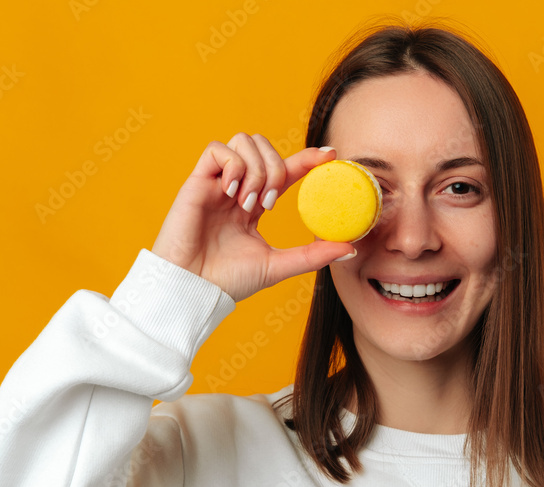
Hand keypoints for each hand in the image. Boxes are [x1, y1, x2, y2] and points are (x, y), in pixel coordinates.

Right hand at [151, 134, 353, 301]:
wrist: (193, 288)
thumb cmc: (228, 281)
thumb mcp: (278, 266)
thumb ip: (313, 255)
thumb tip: (350, 248)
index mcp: (254, 205)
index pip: (284, 171)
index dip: (307, 158)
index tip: (331, 155)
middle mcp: (236, 189)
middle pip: (264, 148)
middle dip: (276, 168)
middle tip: (269, 203)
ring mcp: (216, 183)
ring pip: (244, 142)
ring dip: (256, 169)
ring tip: (248, 202)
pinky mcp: (196, 182)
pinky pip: (217, 149)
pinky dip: (233, 166)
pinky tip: (231, 193)